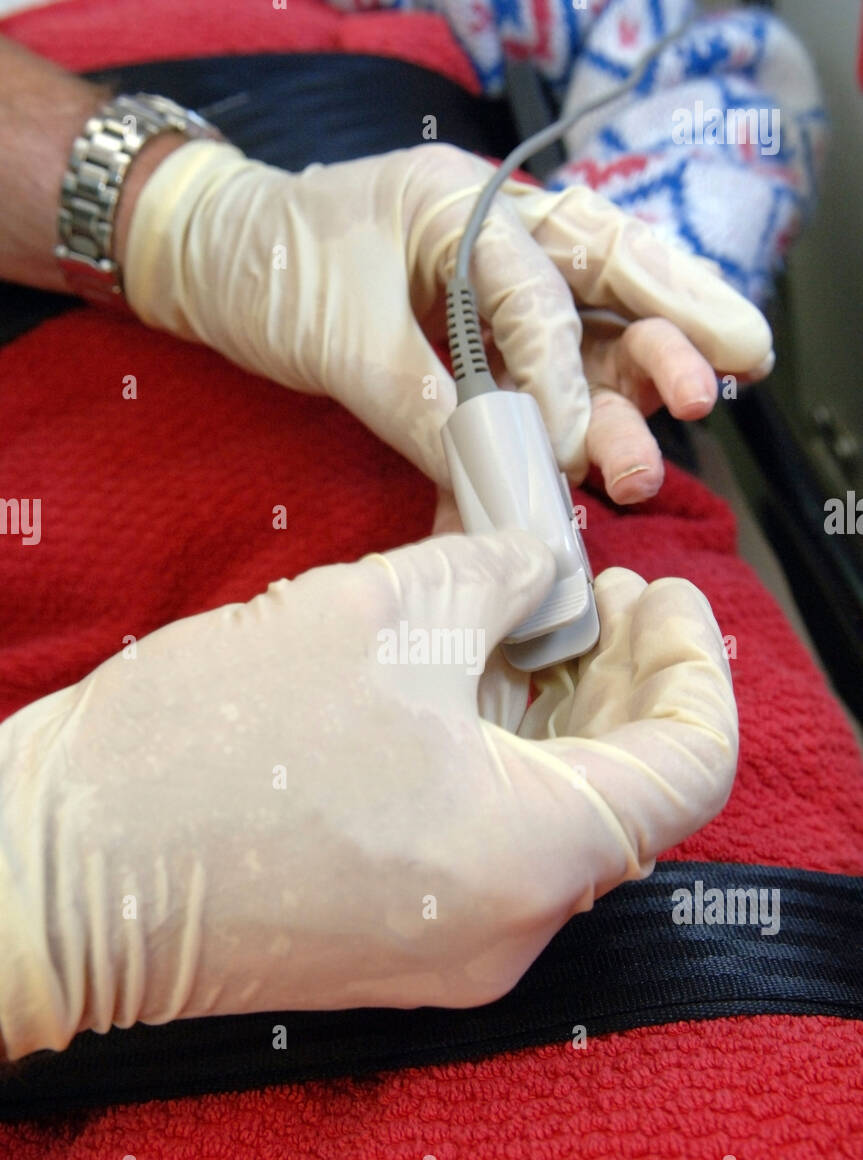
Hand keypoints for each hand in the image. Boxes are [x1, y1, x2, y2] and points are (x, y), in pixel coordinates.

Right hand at [0, 533, 736, 1058]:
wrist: (63, 870)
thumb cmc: (204, 750)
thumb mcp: (379, 614)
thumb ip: (499, 577)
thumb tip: (543, 571)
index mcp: (532, 856)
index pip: (691, 765)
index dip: (694, 662)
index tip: (663, 591)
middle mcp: (512, 928)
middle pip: (627, 793)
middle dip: (623, 679)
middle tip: (594, 591)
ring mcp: (454, 948)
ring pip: (557, 819)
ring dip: (562, 718)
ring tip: (529, 620)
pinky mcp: (398, 941)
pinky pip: (492, 847)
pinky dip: (504, 765)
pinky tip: (470, 687)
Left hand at [123, 141, 771, 495]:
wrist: (203, 267)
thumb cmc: (265, 264)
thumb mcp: (338, 331)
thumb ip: (417, 400)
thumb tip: (489, 474)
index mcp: (466, 207)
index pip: (545, 286)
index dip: (570, 370)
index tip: (579, 444)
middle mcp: (494, 244)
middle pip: (605, 288)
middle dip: (665, 341)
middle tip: (710, 393)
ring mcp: (486, 295)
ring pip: (582, 342)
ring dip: (617, 405)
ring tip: (637, 469)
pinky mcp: (468, 345)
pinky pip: (528, 387)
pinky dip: (552, 432)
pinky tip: (578, 470)